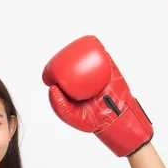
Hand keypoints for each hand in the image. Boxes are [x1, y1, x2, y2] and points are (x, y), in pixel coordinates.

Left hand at [43, 35, 152, 156]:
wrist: (115, 120)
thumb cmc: (93, 121)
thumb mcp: (72, 116)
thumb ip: (60, 105)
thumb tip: (52, 87)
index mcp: (75, 90)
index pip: (64, 77)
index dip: (57, 70)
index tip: (52, 66)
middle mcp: (86, 82)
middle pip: (76, 66)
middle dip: (70, 56)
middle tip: (65, 53)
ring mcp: (99, 77)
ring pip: (91, 60)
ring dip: (84, 51)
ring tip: (78, 46)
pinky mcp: (111, 74)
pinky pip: (107, 61)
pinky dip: (101, 52)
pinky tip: (96, 47)